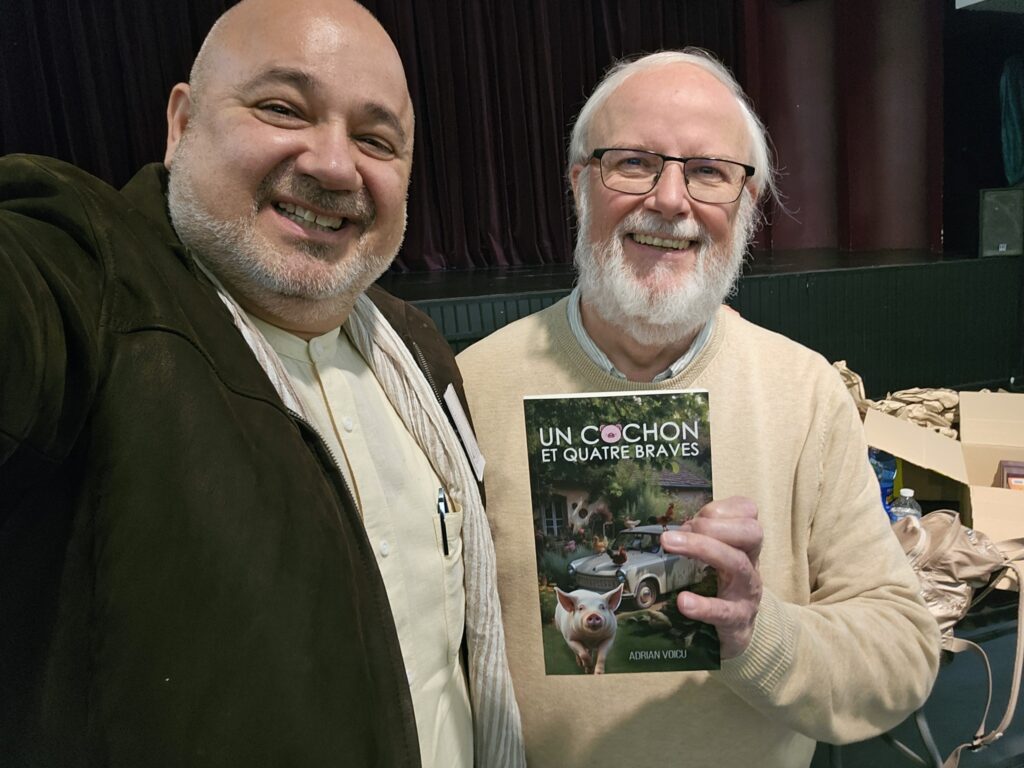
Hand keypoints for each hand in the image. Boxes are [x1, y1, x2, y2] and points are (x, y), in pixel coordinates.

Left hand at [661, 496, 762, 658]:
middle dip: (714, 525)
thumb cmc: (724, 585)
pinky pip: (724, 611)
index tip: (697, 516)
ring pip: (737, 563)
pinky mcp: (738, 619)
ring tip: (670, 544)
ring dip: (702, 548)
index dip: (721, 508)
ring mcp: (748, 591)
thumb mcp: (717, 558)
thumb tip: (675, 532)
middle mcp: (751, 562)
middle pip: (751, 532)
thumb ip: (700, 540)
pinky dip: (703, 605)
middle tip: (682, 529)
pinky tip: (683, 601)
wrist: (739, 630)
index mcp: (745, 543)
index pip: (748, 512)